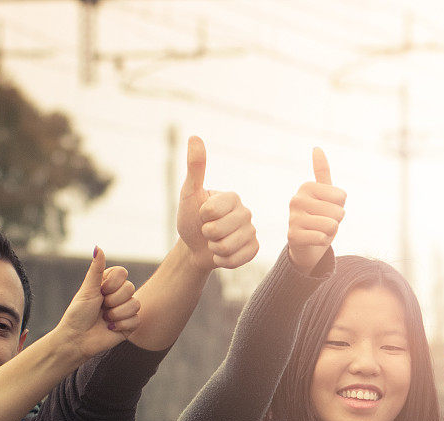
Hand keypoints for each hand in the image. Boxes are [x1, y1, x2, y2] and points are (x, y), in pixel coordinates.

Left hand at [56, 248, 140, 359]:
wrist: (77, 339)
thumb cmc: (78, 314)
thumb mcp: (87, 289)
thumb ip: (96, 269)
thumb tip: (98, 247)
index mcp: (108, 284)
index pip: (123, 273)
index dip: (112, 283)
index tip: (100, 291)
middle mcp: (119, 296)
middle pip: (131, 288)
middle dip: (113, 300)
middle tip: (102, 307)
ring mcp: (126, 310)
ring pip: (135, 304)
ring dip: (117, 314)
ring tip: (105, 319)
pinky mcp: (130, 325)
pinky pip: (137, 319)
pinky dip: (121, 325)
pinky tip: (111, 328)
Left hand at [177, 135, 258, 270]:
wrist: (195, 247)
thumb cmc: (190, 218)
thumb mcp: (189, 193)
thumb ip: (195, 167)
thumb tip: (195, 136)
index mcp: (233, 197)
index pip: (214, 210)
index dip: (202, 216)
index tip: (201, 214)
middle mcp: (246, 212)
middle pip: (221, 230)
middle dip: (207, 235)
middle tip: (207, 231)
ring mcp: (252, 232)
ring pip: (229, 247)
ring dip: (214, 249)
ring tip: (214, 243)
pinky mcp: (254, 249)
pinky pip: (239, 259)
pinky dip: (224, 261)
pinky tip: (222, 254)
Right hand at [287, 147, 346, 272]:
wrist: (307, 246)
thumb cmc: (319, 218)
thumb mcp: (325, 195)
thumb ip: (322, 173)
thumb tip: (317, 147)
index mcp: (306, 187)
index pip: (342, 196)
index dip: (340, 207)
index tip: (327, 210)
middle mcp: (296, 199)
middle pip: (338, 211)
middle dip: (336, 221)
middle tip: (323, 223)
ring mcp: (293, 218)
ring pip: (332, 225)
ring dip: (330, 232)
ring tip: (319, 231)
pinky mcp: (292, 236)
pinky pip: (322, 238)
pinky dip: (323, 242)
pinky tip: (314, 240)